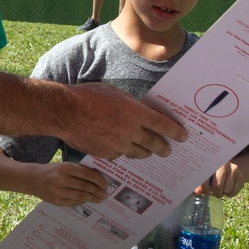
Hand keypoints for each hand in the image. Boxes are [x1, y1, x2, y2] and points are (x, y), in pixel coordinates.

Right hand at [33, 162, 107, 205]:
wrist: (33, 179)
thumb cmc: (52, 171)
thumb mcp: (64, 165)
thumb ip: (78, 171)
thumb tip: (97, 179)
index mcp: (65, 167)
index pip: (86, 174)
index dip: (98, 180)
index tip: (106, 184)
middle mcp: (61, 179)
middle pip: (85, 186)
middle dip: (97, 191)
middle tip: (105, 194)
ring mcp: (58, 191)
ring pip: (80, 196)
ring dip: (92, 198)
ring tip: (99, 199)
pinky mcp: (56, 201)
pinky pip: (73, 202)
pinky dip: (82, 202)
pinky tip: (87, 200)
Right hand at [59, 82, 186, 159]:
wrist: (66, 112)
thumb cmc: (88, 96)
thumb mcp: (114, 93)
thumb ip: (130, 105)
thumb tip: (139, 112)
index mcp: (135, 113)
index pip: (163, 125)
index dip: (175, 132)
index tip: (183, 136)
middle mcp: (130, 131)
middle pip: (154, 143)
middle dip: (164, 147)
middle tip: (168, 149)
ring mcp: (118, 145)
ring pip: (138, 153)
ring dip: (145, 152)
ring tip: (147, 152)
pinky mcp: (106, 154)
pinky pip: (119, 155)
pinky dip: (122, 152)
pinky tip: (120, 148)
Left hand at [196, 162, 245, 197]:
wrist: (227, 167)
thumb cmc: (212, 173)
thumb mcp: (204, 175)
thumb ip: (199, 183)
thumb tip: (198, 192)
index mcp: (212, 162)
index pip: (206, 178)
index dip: (204, 188)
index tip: (205, 192)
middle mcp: (224, 164)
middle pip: (217, 186)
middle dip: (215, 192)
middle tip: (213, 192)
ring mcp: (234, 169)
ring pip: (226, 190)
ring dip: (223, 193)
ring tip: (221, 188)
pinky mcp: (241, 176)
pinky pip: (234, 192)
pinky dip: (230, 194)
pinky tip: (228, 188)